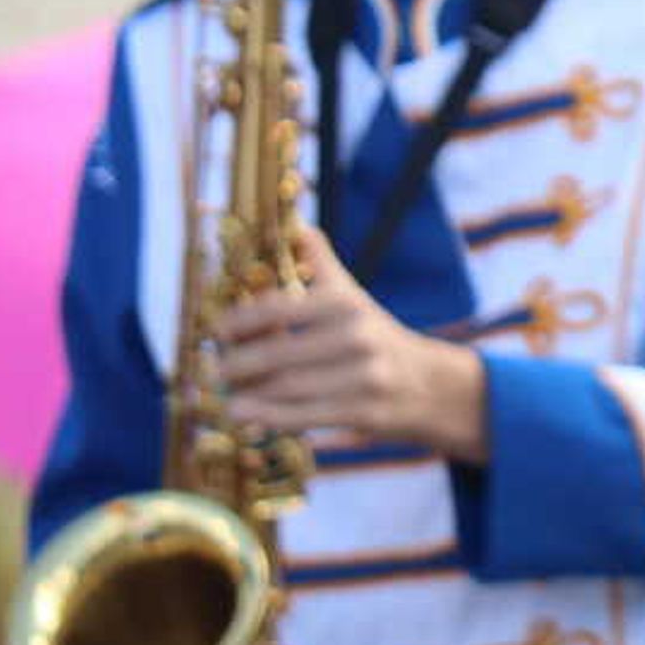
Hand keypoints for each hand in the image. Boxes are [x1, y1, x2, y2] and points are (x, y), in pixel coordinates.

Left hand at [217, 226, 491, 459]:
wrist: (429, 383)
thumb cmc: (374, 335)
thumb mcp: (352, 296)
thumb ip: (321, 263)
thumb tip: (296, 225)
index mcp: (345, 304)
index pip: (278, 309)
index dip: (240, 321)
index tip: (218, 331)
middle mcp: (356, 337)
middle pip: (277, 355)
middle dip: (236, 365)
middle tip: (215, 369)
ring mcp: (363, 377)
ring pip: (287, 389)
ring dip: (246, 395)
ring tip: (224, 396)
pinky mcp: (364, 413)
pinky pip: (304, 417)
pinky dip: (268, 418)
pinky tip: (244, 416)